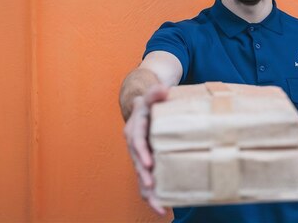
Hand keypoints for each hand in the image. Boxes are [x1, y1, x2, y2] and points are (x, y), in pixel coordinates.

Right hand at [123, 84, 168, 214]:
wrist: (144, 108)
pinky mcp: (147, 162)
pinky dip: (152, 193)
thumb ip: (156, 92)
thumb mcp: (152, 94)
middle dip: (144, 177)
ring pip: (140, 176)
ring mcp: (140, 155)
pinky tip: (162, 207)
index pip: (136, 141)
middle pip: (137, 163)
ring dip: (148, 192)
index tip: (148, 163)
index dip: (141, 152)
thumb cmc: (151, 102)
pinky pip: (147, 179)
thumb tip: (163, 89)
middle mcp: (134, 144)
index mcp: (135, 129)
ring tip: (159, 207)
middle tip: (152, 188)